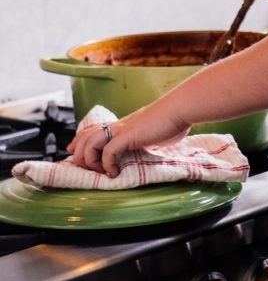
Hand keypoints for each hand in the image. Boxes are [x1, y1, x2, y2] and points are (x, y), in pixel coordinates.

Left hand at [67, 102, 190, 176]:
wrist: (181, 108)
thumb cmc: (174, 119)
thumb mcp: (157, 132)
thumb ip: (151, 138)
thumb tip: (156, 144)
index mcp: (124, 124)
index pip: (93, 129)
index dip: (79, 140)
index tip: (73, 151)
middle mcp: (119, 125)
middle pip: (85, 136)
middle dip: (79, 155)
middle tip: (88, 170)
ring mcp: (122, 129)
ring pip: (89, 142)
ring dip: (89, 161)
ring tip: (100, 172)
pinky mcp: (129, 135)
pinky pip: (108, 151)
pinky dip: (107, 165)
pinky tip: (114, 173)